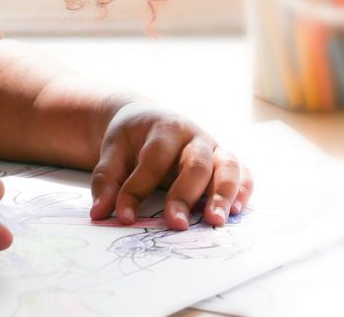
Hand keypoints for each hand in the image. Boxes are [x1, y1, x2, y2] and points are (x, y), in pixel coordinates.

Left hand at [89, 102, 252, 230]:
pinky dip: (244, 190)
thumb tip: (100, 213)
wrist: (147, 119)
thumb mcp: (112, 151)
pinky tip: (236, 211)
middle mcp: (194, 137)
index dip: (137, 190)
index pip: (153, 161)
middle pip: (196, 164)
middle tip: (176, 224)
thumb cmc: (131, 138)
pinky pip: (243, 173)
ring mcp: (214, 148)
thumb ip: (106, 180)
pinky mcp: (225, 161)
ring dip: (223, 194)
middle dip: (186, 195)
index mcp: (164, 129)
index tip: (125, 216)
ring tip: (215, 220)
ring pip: (228, 167)